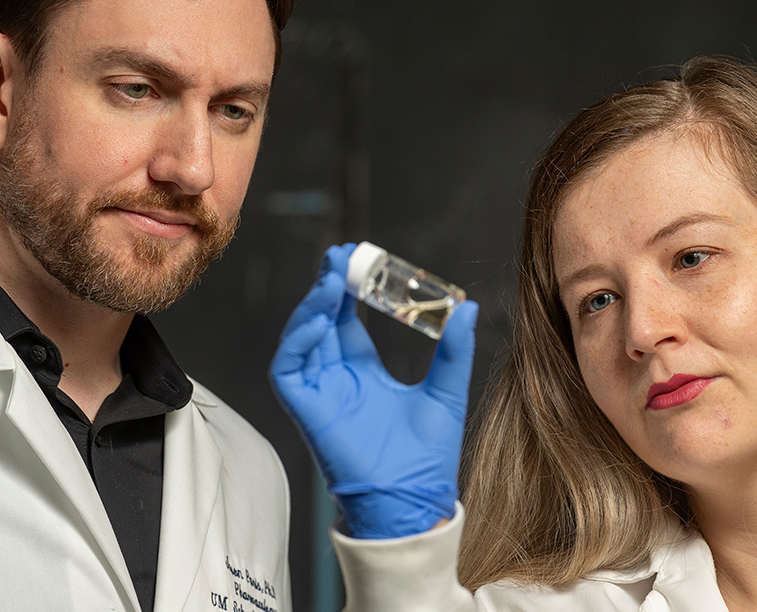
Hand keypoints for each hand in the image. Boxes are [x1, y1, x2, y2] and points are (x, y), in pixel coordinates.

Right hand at [270, 244, 478, 538]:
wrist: (413, 501)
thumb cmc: (428, 459)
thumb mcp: (446, 392)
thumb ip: (455, 350)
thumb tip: (468, 307)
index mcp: (365, 375)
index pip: (347, 322)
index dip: (349, 290)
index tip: (359, 259)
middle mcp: (337, 380)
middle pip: (321, 322)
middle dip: (326, 286)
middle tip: (341, 255)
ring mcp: (319, 394)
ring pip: (301, 338)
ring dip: (312, 306)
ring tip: (332, 277)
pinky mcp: (305, 409)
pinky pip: (288, 368)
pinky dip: (299, 340)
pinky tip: (321, 317)